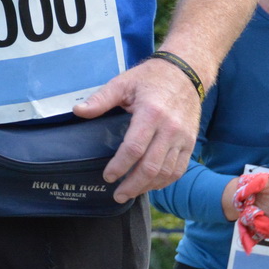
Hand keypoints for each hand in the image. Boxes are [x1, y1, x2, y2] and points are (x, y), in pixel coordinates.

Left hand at [74, 57, 202, 201]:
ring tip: (131, 193)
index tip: (108, 177)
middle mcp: (170, 129)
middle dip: (133, 185)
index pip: (134, 148)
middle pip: (151, 166)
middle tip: (118, 195)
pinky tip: (151, 186)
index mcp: (151, 114)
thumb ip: (101, 99)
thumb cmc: (151, 78)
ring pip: (167, 172)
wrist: (186, 73)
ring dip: (148, 187)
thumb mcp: (123, 83)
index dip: (119, 166)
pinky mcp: (190, 142)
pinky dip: (165, 181)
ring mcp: (183, 137)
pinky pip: (179, 169)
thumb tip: (78, 111)